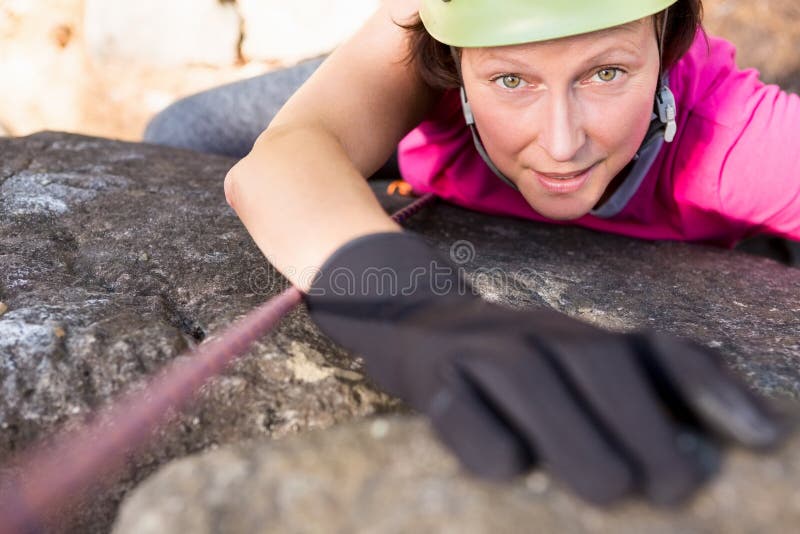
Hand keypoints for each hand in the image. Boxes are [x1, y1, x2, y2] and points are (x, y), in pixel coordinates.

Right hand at [304, 231, 788, 505]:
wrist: (410, 319)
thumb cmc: (505, 363)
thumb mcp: (566, 364)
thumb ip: (623, 392)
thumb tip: (703, 447)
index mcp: (579, 335)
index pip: (653, 349)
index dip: (708, 388)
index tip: (760, 438)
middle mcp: (535, 333)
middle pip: (596, 363)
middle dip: (644, 423)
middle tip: (675, 488)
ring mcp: (479, 350)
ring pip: (531, 380)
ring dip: (575, 436)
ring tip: (610, 491)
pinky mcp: (430, 376)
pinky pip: (459, 409)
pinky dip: (485, 440)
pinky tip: (509, 469)